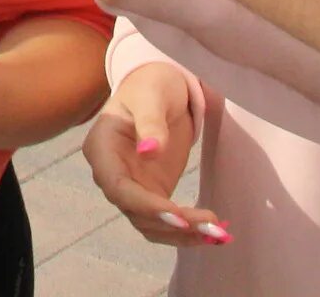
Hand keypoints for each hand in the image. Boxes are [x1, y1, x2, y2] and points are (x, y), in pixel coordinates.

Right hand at [85, 62, 227, 249]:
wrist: (160, 87)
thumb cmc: (151, 84)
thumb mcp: (151, 96)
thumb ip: (150, 122)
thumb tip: (149, 152)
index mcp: (101, 148)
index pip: (118, 187)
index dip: (145, 206)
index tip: (178, 216)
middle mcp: (112, 174)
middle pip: (136, 212)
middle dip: (172, 225)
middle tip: (210, 226)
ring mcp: (132, 186)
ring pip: (151, 224)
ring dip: (183, 234)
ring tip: (217, 233)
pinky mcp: (152, 192)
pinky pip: (166, 220)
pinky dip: (188, 230)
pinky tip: (213, 232)